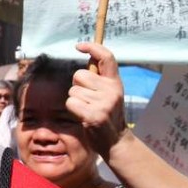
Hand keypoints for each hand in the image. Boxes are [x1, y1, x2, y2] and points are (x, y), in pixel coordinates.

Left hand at [69, 42, 127, 157]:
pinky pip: (71, 102)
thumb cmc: (108, 115)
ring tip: (88, 110)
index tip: (79, 46)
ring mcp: (103, 103)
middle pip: (79, 74)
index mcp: (115, 82)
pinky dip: (73, 109)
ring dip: (76, 100)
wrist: (115, 141)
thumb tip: (88, 57)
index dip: (93, 47)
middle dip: (78, 86)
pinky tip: (84, 117)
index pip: (107, 57)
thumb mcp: (110, 94)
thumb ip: (100, 79)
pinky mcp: (93, 115)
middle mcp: (111, 90)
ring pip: (73, 90)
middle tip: (89, 100)